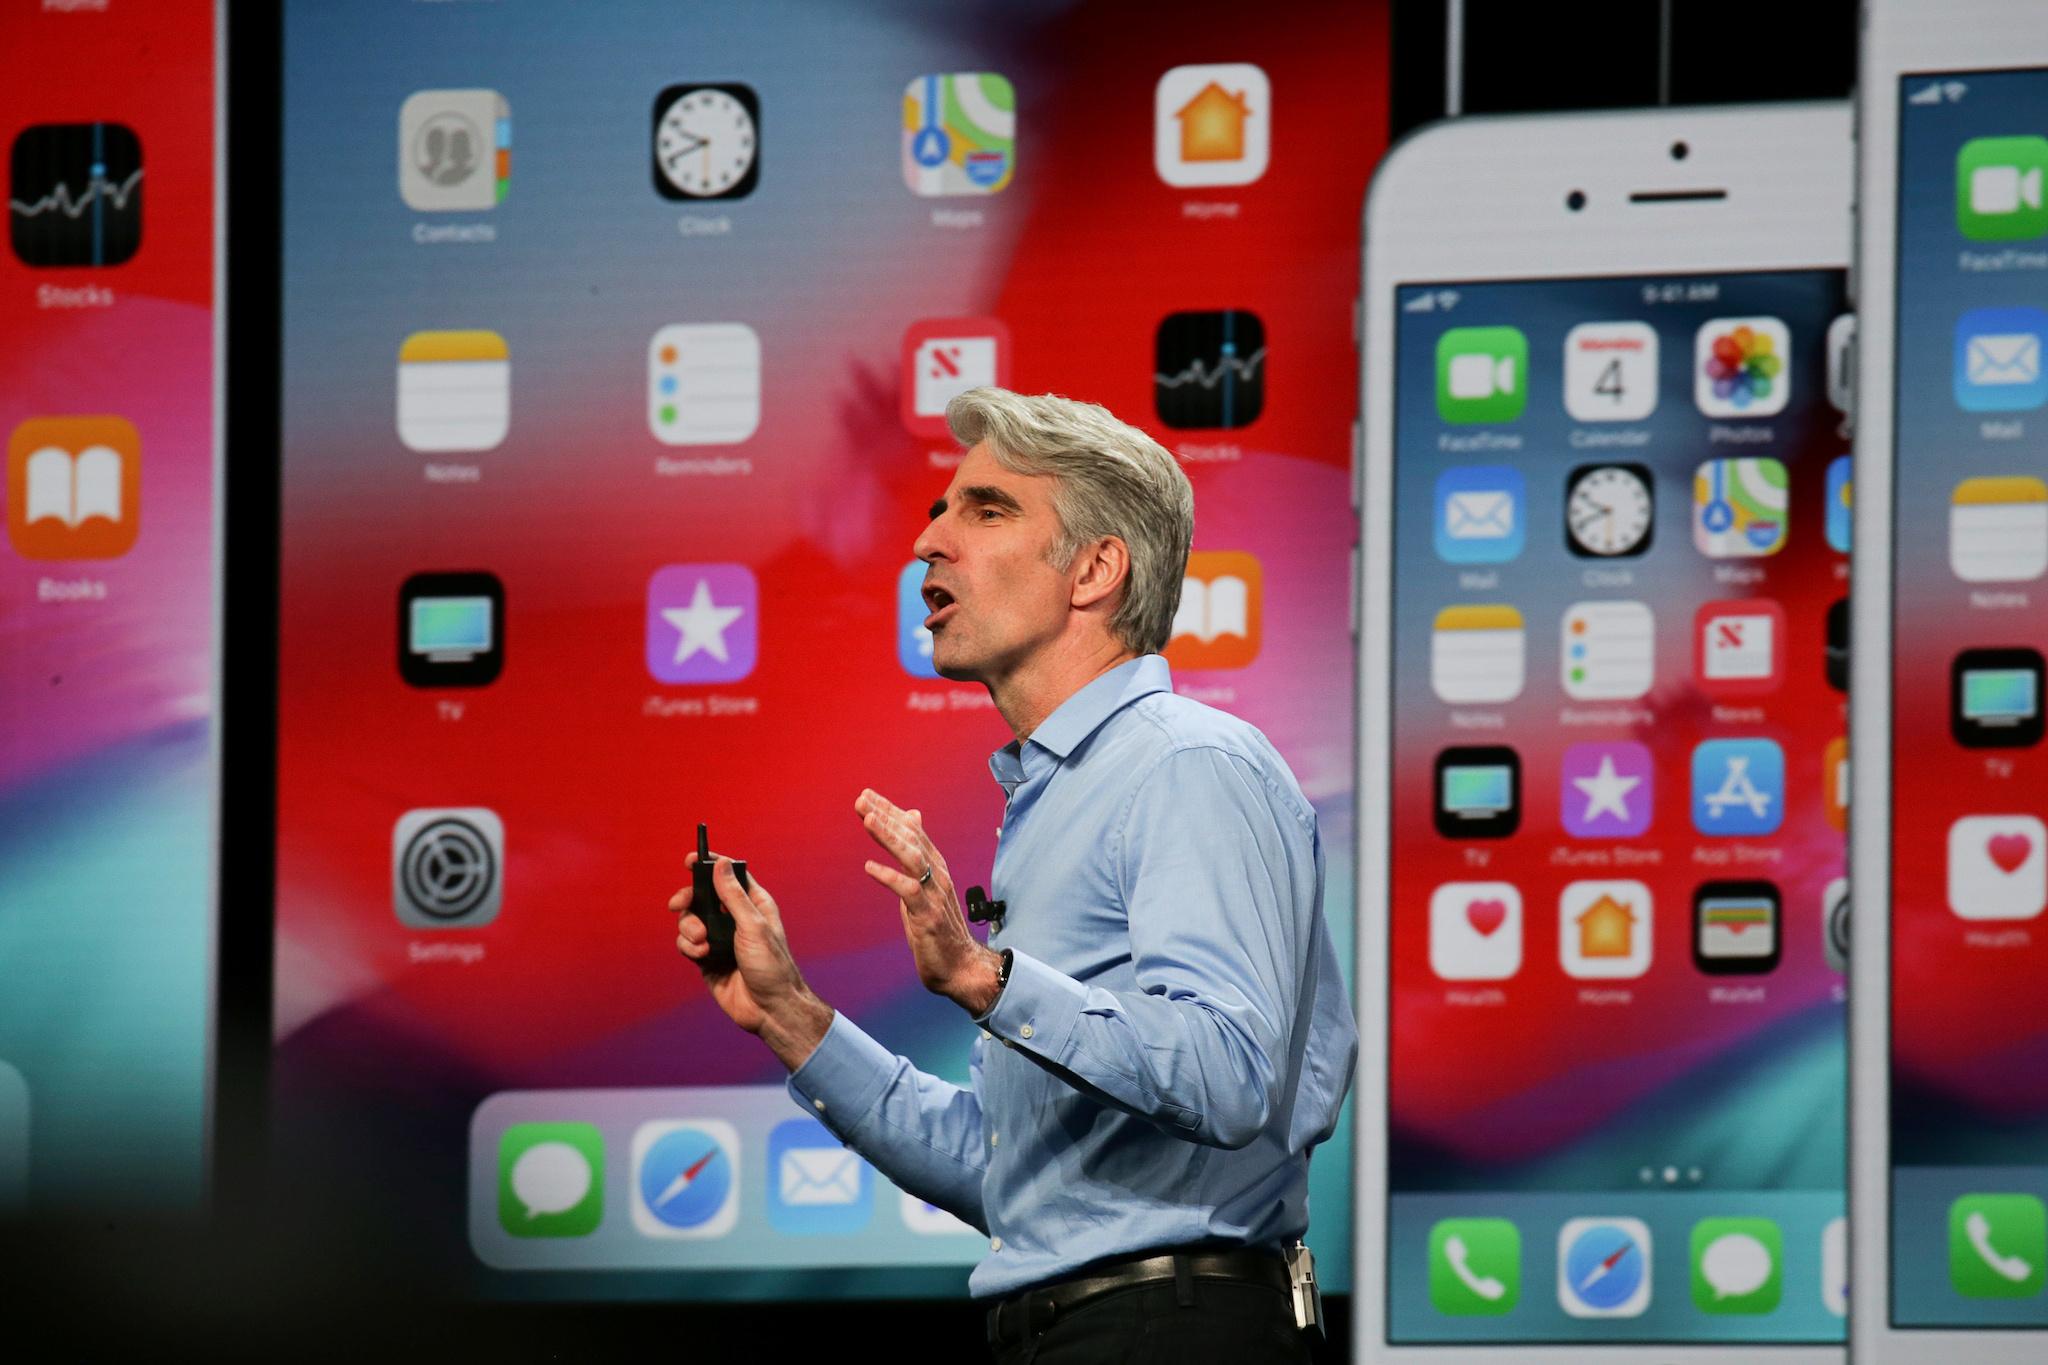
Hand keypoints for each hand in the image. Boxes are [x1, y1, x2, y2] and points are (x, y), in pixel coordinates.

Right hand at [670, 854, 831, 1068]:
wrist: (769, 1009)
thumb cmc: (772, 966)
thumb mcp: (753, 926)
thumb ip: (734, 896)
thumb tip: (721, 863)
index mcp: (753, 904)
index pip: (729, 876)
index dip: (710, 865)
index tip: (690, 860)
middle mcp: (734, 919)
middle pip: (701, 897)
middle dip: (688, 899)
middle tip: (679, 904)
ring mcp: (719, 939)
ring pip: (690, 921)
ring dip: (689, 928)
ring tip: (702, 941)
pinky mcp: (707, 959)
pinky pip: (687, 944)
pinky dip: (689, 947)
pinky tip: (701, 954)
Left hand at [855, 789, 1003, 1015]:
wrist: (960, 966)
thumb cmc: (939, 927)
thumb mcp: (926, 885)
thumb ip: (918, 853)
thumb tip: (912, 819)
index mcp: (935, 866)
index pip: (912, 830)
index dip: (890, 811)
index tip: (866, 795)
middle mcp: (937, 874)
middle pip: (910, 838)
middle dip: (886, 816)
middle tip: (862, 799)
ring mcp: (934, 894)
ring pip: (912, 857)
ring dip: (890, 837)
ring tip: (868, 819)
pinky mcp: (928, 915)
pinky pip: (908, 890)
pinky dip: (889, 877)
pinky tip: (869, 867)